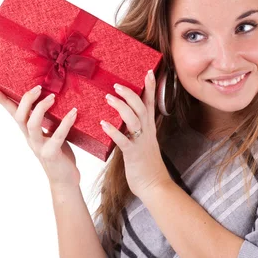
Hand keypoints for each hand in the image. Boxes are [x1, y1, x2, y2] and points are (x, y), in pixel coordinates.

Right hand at [0, 85, 80, 189]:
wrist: (65, 181)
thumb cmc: (60, 155)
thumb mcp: (50, 135)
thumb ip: (49, 122)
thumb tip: (54, 100)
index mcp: (29, 133)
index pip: (13, 114)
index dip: (3, 102)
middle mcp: (31, 139)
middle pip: (20, 117)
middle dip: (26, 100)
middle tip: (38, 88)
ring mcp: (40, 147)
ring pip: (32, 125)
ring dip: (41, 108)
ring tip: (53, 97)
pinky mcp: (52, 153)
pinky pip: (57, 136)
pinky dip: (65, 123)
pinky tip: (73, 113)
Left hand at [100, 70, 170, 197]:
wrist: (154, 186)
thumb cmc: (146, 166)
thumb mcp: (143, 144)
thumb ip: (136, 132)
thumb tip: (124, 122)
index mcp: (149, 129)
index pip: (150, 104)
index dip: (150, 87)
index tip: (147, 72)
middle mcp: (146, 132)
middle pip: (141, 107)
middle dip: (130, 94)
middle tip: (116, 85)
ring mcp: (141, 143)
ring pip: (133, 120)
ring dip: (121, 107)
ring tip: (108, 98)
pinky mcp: (133, 154)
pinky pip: (123, 140)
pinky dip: (113, 131)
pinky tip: (103, 124)